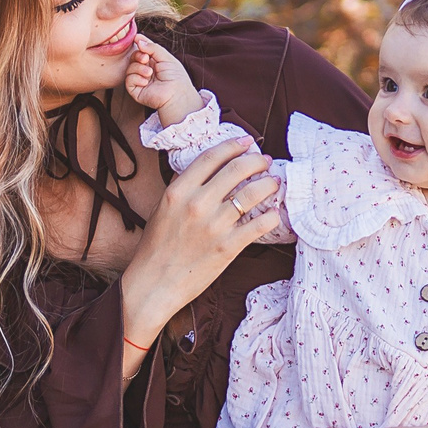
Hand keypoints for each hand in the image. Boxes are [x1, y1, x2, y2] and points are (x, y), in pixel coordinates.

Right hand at [115, 136, 279, 372]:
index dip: (233, 145)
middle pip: (236, 169)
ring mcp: (214, 226)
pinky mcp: (228, 248)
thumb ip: (184, 190)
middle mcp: (197, 204)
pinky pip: (259, 225)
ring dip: (268, 184)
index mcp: (178, 191)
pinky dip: (271, 216)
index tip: (247, 142)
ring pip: (252, 194)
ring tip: (274, 182)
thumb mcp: (162, 210)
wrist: (152, 285)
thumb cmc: (155, 249)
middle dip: (257, 161)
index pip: (212, 157)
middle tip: (266, 160)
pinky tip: (275, 213)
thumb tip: (209, 173)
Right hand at [124, 41, 200, 126]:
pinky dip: (136, 78)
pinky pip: (129, 80)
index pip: (143, 50)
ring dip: (139, 68)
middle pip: (134, 57)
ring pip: (130, 68)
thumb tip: (138, 40)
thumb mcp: (166, 57)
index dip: (140, 44)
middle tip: (146, 58)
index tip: (137, 39)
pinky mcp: (136, 90)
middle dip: (138, 56)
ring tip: (149, 73)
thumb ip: (153, 47)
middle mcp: (147, 70)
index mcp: (155, 62)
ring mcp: (141, 80)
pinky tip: (146, 82)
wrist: (177, 94)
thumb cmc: (176, 77)